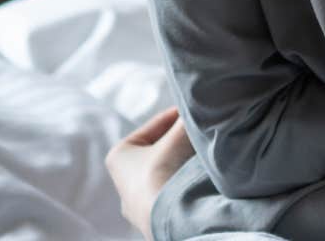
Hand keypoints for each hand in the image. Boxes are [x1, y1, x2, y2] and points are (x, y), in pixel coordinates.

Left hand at [106, 105, 196, 240]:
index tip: (197, 110)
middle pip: (161, 150)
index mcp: (119, 156)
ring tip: (206, 153)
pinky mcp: (153, 218)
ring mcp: (138, 204)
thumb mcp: (177, 139)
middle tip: (202, 131)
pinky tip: (202, 178)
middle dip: (182, 141)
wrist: (166, 218)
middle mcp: (123, 182)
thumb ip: (186, 121)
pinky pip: (173, 191)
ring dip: (185, 162)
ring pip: (167, 171)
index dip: (178, 115)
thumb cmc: (161, 175)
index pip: (155, 126)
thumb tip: (199, 105)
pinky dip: (185, 182)